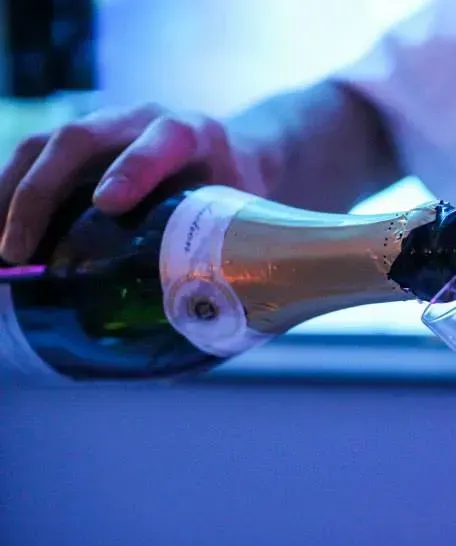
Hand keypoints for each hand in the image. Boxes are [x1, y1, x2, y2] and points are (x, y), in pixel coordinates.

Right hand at [0, 104, 267, 262]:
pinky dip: (7, 194)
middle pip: (81, 138)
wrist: (231, 154)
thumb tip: (196, 321)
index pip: (165, 141)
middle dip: (42, 191)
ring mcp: (104, 125)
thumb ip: (219, 247)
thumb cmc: (233, 195)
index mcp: (194, 135)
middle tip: (17, 250)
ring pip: (44, 145)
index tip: (106, 205)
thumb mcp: (238, 214)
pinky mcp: (79, 142)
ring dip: (10, 195)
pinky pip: (32, 159)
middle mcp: (142, 119)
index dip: (134, 169)